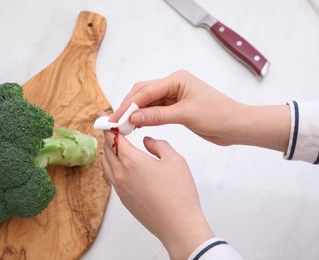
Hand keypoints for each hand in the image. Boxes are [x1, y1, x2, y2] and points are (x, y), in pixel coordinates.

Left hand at [102, 130, 213, 258]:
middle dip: (109, 137)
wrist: (178, 226)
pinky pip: (110, 177)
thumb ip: (158, 144)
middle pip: (106, 150)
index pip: (113, 138)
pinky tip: (122, 164)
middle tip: (114, 128)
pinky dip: (111, 166)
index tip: (107, 117)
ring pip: (106, 164)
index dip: (109, 125)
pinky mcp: (123, 199)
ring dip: (108, 152)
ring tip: (117, 144)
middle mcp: (120, 174)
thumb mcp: (174, 160)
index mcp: (131, 161)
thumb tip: (147, 141)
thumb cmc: (179, 193)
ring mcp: (119, 189)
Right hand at [111, 70, 289, 151]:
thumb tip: (134, 117)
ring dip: (134, 113)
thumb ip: (158, 115)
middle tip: (115, 123)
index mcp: (176, 80)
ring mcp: (173, 96)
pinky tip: (136, 125)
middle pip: (142, 93)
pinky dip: (144, 118)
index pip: (145, 91)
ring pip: (146, 102)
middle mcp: (173, 84)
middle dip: (128, 107)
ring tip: (122, 126)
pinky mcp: (175, 107)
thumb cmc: (219, 115)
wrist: (237, 126)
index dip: (129, 105)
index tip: (116, 119)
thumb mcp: (186, 115)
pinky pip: (154, 110)